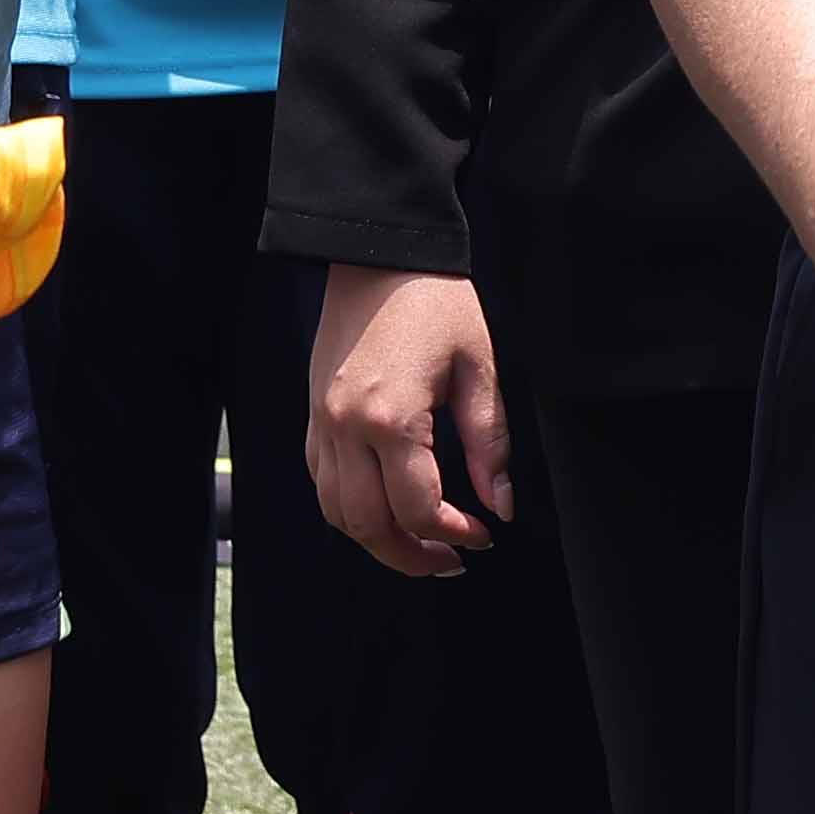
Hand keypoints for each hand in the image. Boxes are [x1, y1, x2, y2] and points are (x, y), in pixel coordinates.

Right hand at [304, 262, 509, 573]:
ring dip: (377, 540)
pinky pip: (322, 482)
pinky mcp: (313, 414)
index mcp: (390, 418)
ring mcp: (321, 423)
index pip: (418, 509)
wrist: (381, 252)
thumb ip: (490, 444)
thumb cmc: (434, 300)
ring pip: (337, 514)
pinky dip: (350, 508)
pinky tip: (384, 506)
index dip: (456, 534)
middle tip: (452, 561)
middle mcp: (345, 428)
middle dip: (412, 556)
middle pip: (369, 526)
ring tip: (419, 545)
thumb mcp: (479, 368)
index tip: (485, 535)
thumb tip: (501, 505)